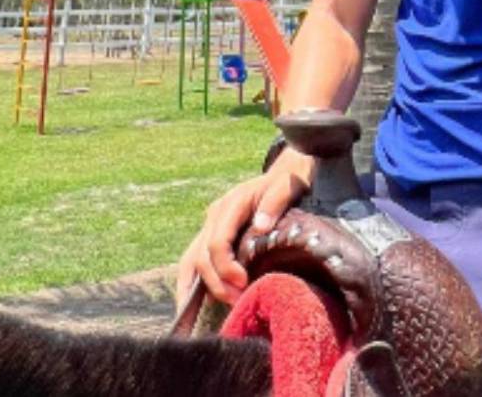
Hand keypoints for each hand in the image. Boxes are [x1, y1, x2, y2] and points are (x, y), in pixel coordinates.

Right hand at [175, 148, 314, 307]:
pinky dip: (190, 282)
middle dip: (216, 283)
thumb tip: (261, 226)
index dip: (225, 266)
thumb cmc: (291, 180)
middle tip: (238, 302)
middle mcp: (216, 214)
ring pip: (191, 259)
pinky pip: (194, 259)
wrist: (290, 170)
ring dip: (200, 287)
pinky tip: (191, 306)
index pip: (217, 242)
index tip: (243, 283)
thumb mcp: (288, 186)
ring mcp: (212, 224)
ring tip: (213, 312)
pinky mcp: (214, 233)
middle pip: (201, 255)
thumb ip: (275, 203)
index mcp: (232, 203)